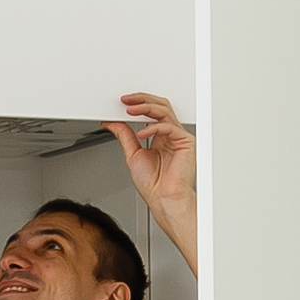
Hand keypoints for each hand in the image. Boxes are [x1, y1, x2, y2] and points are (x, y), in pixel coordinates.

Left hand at [108, 93, 194, 212]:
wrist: (164, 200)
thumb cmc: (154, 185)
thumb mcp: (132, 155)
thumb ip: (124, 136)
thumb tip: (113, 123)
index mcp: (159, 138)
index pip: (151, 112)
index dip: (137, 104)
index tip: (122, 103)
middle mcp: (170, 136)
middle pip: (160, 106)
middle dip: (142, 100)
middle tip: (125, 100)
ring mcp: (179, 138)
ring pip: (164, 111)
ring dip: (145, 107)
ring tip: (130, 110)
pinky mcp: (186, 142)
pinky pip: (169, 126)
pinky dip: (153, 127)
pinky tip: (141, 134)